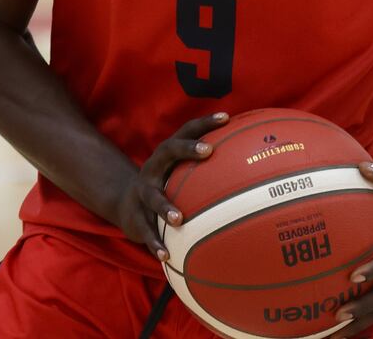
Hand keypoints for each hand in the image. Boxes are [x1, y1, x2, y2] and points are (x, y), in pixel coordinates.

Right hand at [112, 112, 228, 262]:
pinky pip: (146, 231)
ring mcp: (142, 192)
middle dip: (187, 149)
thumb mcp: (179, 172)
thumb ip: (206, 167)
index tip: (226, 117)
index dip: (205, 123)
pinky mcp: (136, 217)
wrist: (124, 203)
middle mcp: (153, 168)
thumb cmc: (166, 184)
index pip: (185, 132)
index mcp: (166, 155)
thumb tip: (249, 162)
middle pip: (168, 151)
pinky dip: (155, 244)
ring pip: (153, 197)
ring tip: (180, 219)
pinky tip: (166, 256)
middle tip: (208, 151)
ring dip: (166, 207)